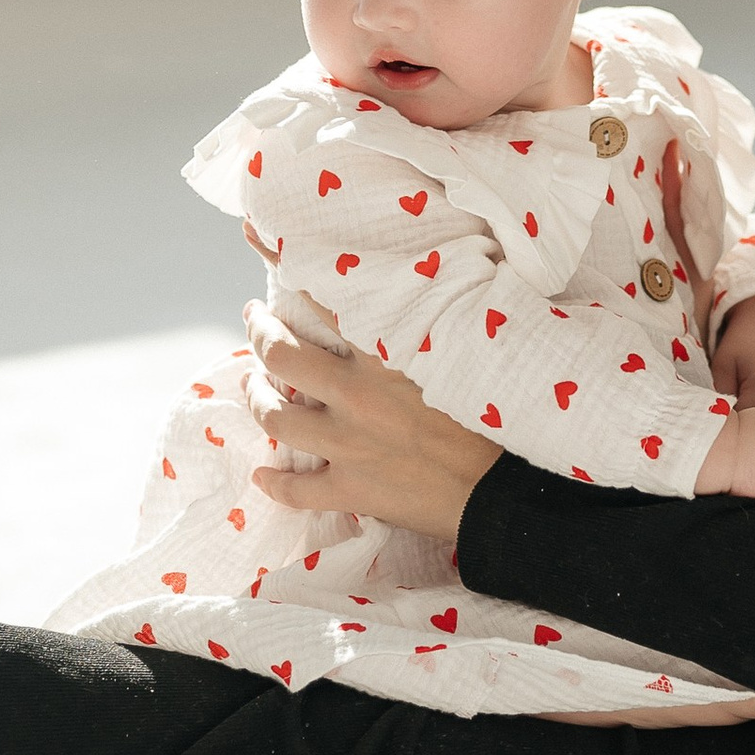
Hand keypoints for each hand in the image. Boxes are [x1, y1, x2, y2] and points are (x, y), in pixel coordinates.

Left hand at [241, 298, 501, 534]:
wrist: (501, 489)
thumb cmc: (491, 419)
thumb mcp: (456, 355)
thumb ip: (418, 332)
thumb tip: (397, 307)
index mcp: (383, 357)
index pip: (326, 306)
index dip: (294, 280)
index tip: (278, 263)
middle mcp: (355, 397)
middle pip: (283, 357)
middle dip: (261, 334)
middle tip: (255, 321)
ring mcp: (348, 447)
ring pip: (277, 420)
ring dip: (257, 400)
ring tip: (253, 386)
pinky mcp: (352, 490)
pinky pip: (298, 490)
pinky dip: (275, 483)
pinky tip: (262, 475)